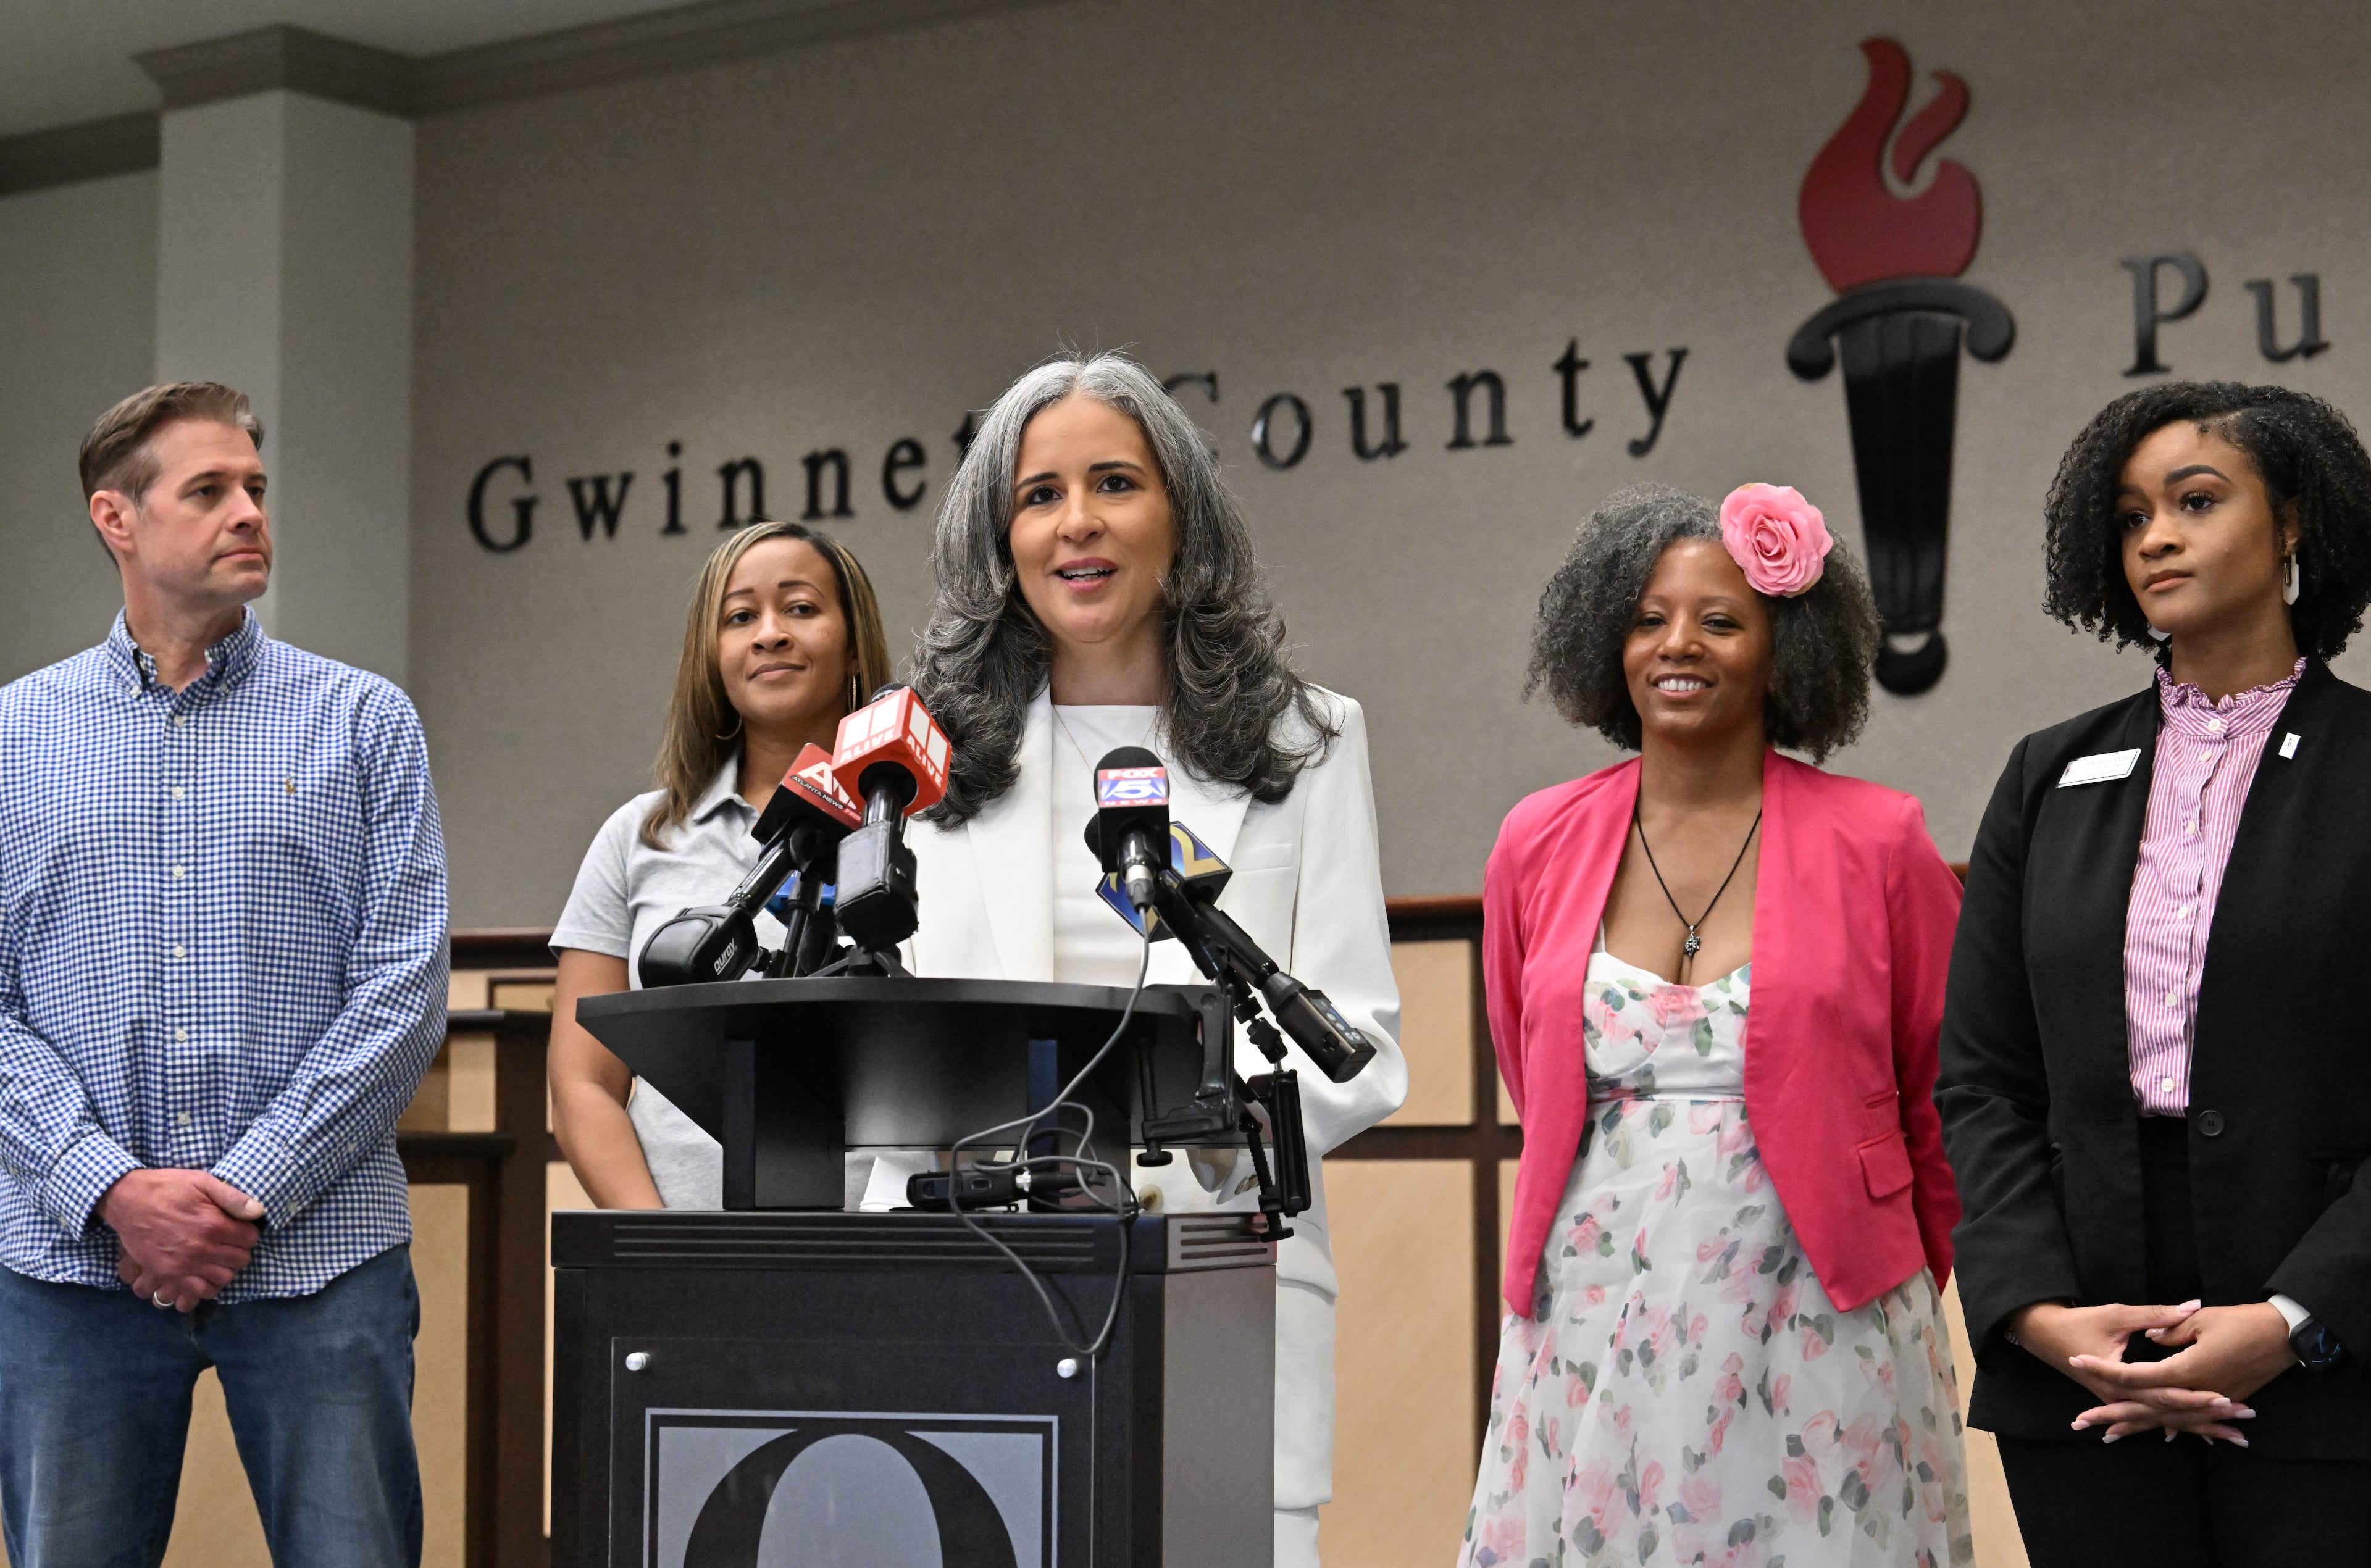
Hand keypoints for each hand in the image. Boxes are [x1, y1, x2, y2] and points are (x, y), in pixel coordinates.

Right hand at [98, 1170, 264, 1312]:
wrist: (129, 1200)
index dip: (249, 1233)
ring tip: (219, 1258)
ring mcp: (183, 1265)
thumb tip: (258, 1211)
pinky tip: (205, 1274)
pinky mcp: (166, 1274)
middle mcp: (201, 1249)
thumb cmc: (168, 1188)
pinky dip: (206, 1286)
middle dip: (240, 1251)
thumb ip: (232, 1198)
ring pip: (223, 1279)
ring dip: (226, 1269)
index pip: (250, 1239)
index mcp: (214, 1224)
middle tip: (230, 1243)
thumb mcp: (203, 1182)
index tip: (241, 1229)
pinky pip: (198, 1291)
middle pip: (239, 1260)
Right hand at [2009, 1300, 2253, 1442]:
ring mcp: (2123, 1403)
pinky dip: (2182, 1425)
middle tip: (2245, 1418)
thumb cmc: (2079, 1323)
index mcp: (2122, 1380)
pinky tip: (2207, 1436)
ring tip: (2237, 1435)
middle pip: (2172, 1413)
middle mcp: (2123, 1398)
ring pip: (2168, 1421)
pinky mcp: (2125, 1401)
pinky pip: (2157, 1417)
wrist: (2046, 1335)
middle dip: (2210, 1417)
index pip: (2166, 1392)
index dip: (2197, 1395)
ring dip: (2203, 1427)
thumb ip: (2156, 1315)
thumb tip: (2192, 1306)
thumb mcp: (2117, 1315)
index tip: (2227, 1396)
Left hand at [2070, 1302, 2297, 1443]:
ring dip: (2138, 1426)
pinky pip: (2192, 1417)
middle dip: (2112, 1415)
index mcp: (2187, 1370)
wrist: (2286, 1335)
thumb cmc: (2243, 1322)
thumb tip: (2151, 1337)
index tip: (2078, 1361)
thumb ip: (2169, 1327)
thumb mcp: (2202, 1320)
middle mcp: (2196, 1391)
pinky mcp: (2225, 1399)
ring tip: (2108, 1435)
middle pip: (2147, 1406)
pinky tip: (2164, 1435)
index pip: (2137, 1375)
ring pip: (2169, 1418)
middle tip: (2079, 1423)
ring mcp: (2211, 1399)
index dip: (2106, 1369)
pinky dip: (2174, 1425)